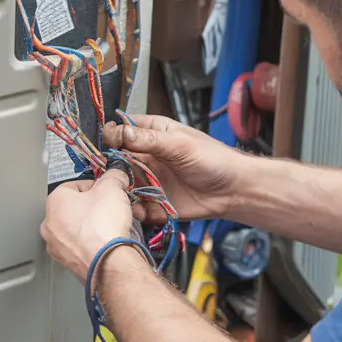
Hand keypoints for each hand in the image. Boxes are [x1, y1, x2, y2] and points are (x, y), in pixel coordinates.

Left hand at [41, 169, 135, 281]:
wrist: (108, 263)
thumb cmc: (103, 228)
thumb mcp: (113, 188)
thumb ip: (113, 176)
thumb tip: (116, 174)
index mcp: (54, 202)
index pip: (75, 185)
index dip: (97, 185)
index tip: (109, 189)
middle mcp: (51, 225)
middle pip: (79, 208)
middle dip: (100, 207)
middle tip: (115, 207)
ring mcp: (58, 247)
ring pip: (82, 229)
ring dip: (100, 225)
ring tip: (117, 225)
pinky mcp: (70, 263)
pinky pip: (84, 247)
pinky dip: (97, 243)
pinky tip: (111, 242)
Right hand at [102, 115, 243, 225]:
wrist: (233, 191)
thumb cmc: (211, 159)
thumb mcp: (178, 144)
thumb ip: (147, 139)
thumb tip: (118, 132)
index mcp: (152, 133)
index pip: (121, 130)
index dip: (111, 137)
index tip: (108, 146)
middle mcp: (146, 156)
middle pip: (116, 160)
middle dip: (111, 169)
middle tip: (112, 178)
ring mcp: (149, 179)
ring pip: (123, 185)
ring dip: (120, 192)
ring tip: (123, 198)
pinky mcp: (154, 201)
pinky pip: (136, 206)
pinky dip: (134, 210)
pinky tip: (139, 212)